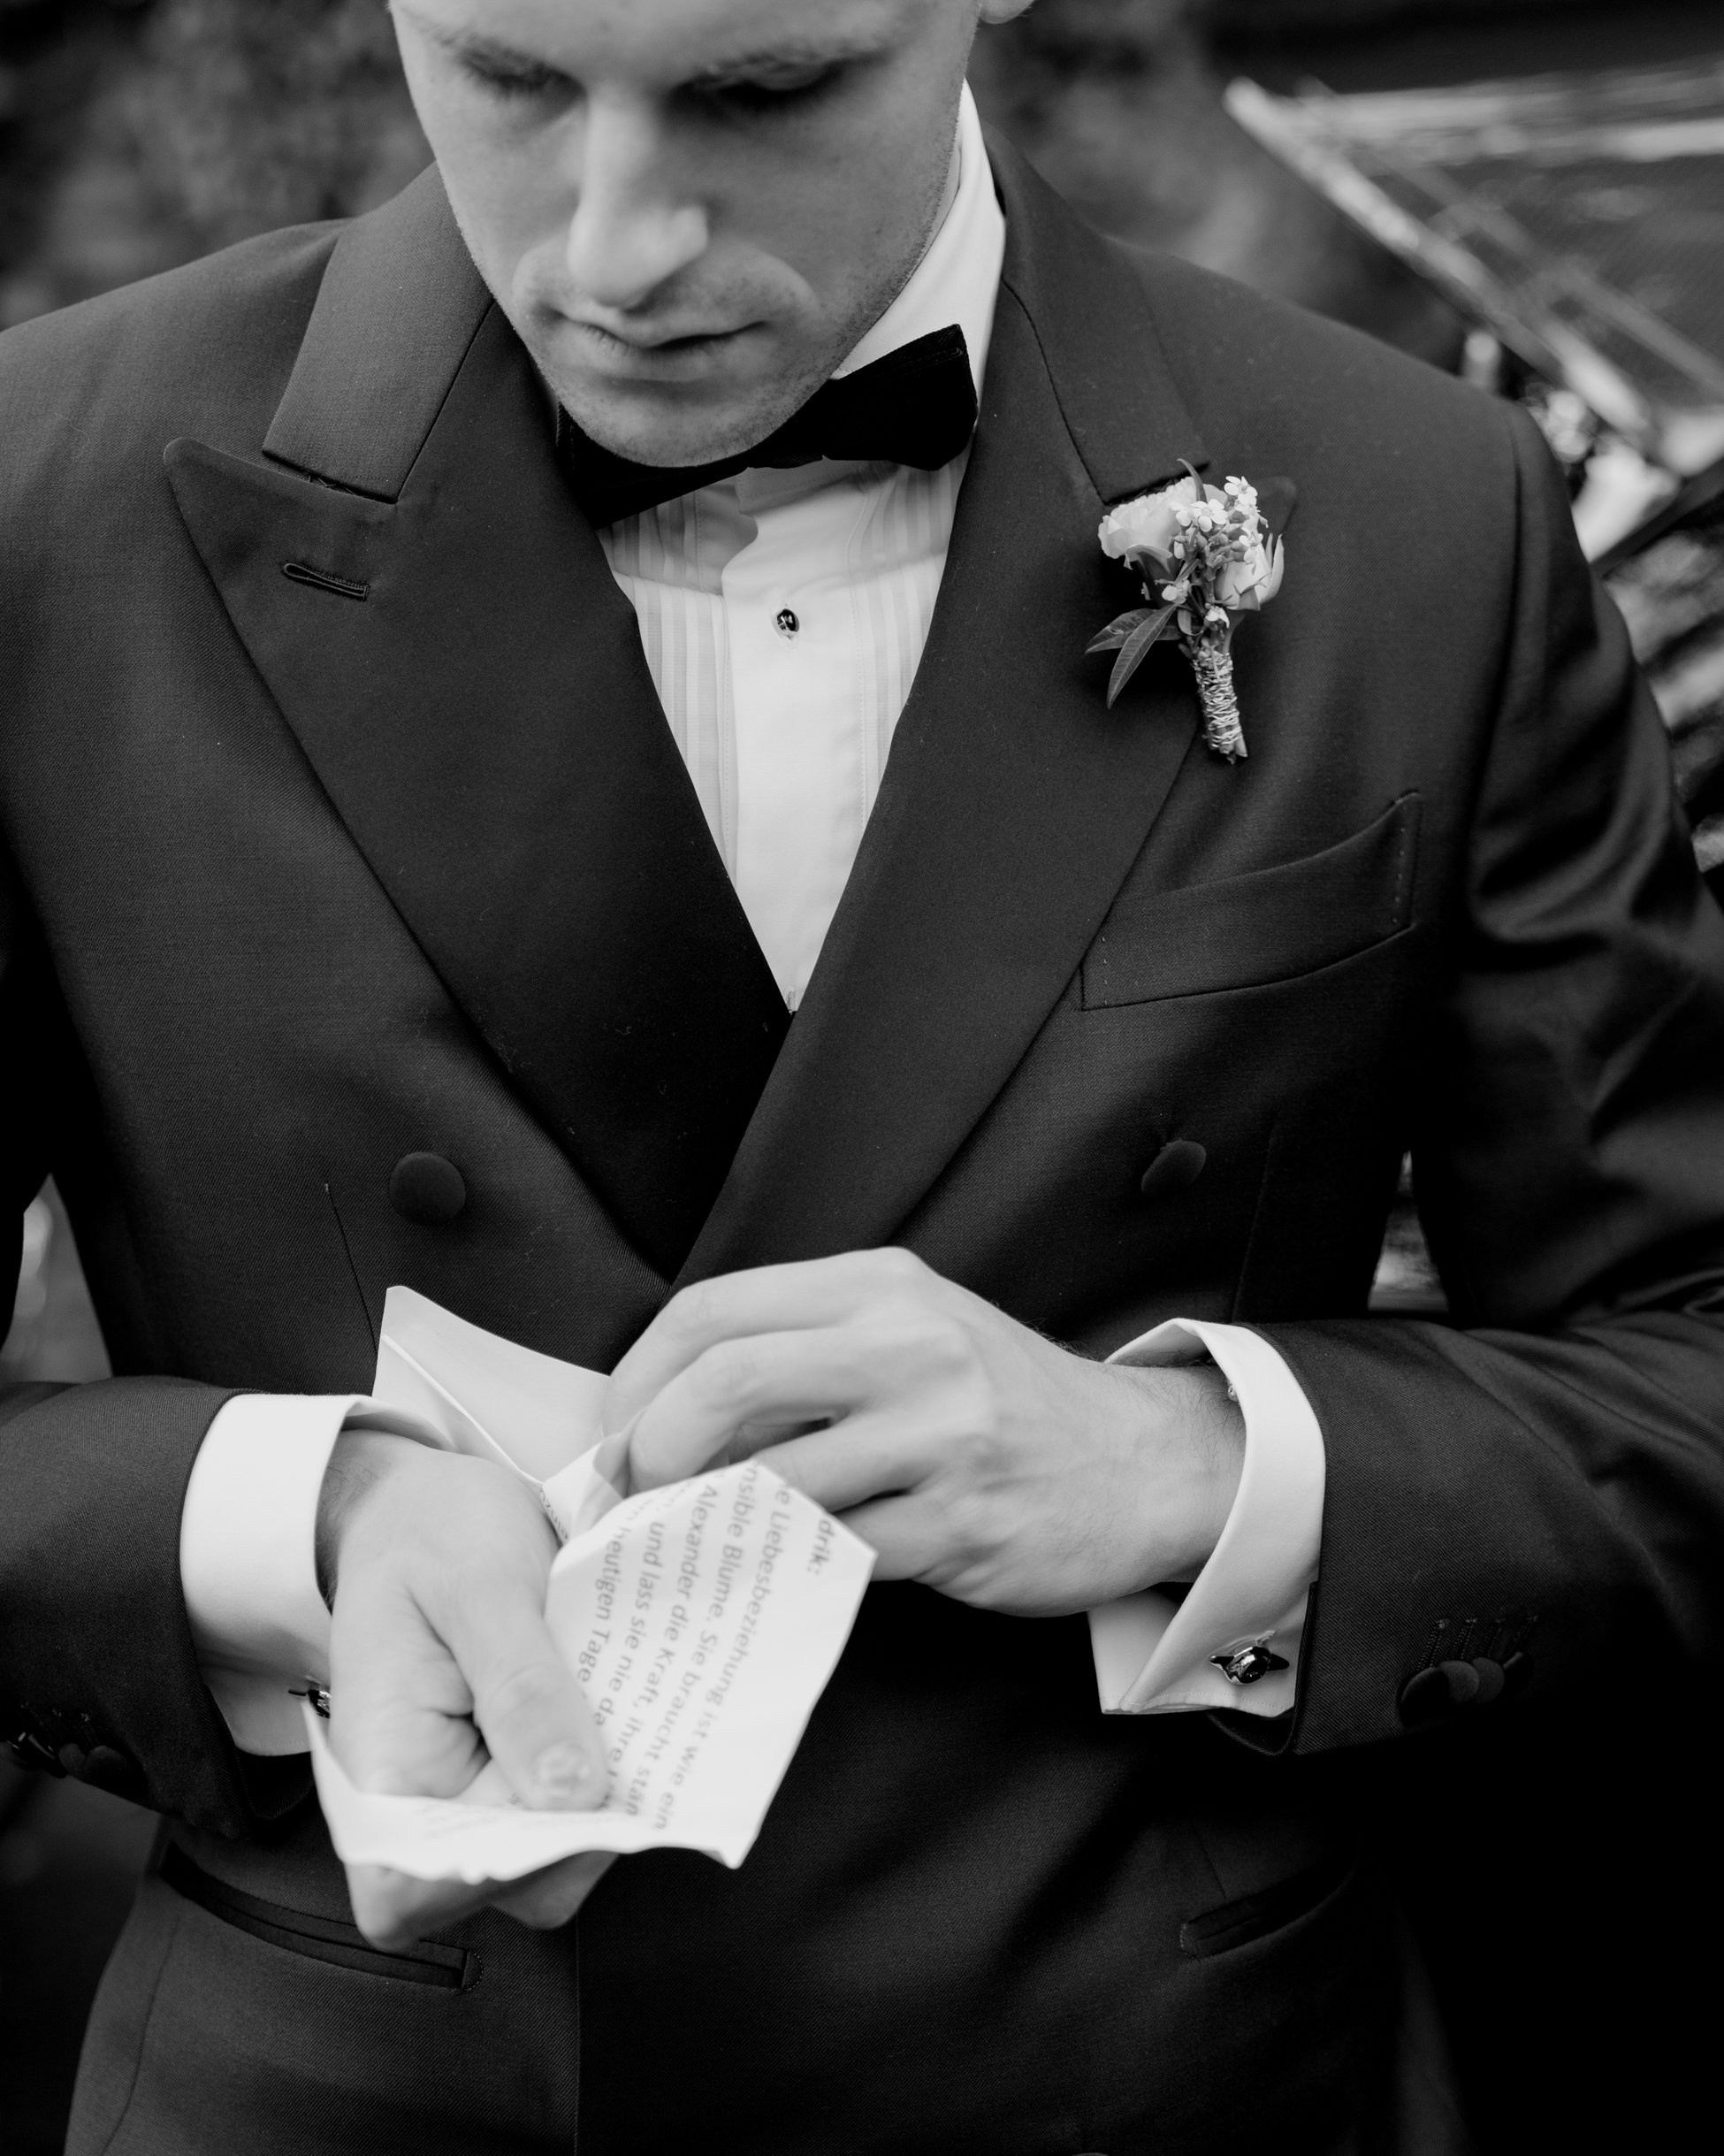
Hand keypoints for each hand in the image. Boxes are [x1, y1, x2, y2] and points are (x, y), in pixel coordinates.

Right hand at [317, 1433, 613, 1949]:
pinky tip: (629, 1713)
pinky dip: (614, 1774)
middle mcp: (417, 1808)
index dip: (506, 1865)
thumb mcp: (479, 1588)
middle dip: (588, 1821)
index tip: (585, 1792)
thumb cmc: (433, 1536)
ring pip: (557, 1856)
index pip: (412, 1890)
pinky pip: (573, 1814)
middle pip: (509, 1883)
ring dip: (612, 1794)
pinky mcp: (514, 1785)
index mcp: (378, 1768)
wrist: (425, 1510)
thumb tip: (574, 1794)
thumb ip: (522, 1688)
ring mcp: (471, 1803)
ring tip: (629, 1704)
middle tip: (632, 1720)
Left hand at [603, 1250, 1244, 1617]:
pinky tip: (766, 1569)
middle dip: (650, 1446)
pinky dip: (782, 1565)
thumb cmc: (999, 1400)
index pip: (713, 1309)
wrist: (1140, 1463)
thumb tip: (663, 1411)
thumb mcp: (912, 1329)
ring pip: (771, 1476)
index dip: (639, 1375)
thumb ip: (806, 1349)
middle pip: (725, 1380)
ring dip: (706, 1520)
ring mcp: (940, 1434)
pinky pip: (833, 1550)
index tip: (616, 1429)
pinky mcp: (960, 1522)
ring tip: (685, 1538)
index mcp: (880, 1285)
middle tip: (633, 1492)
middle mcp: (909, 1344)